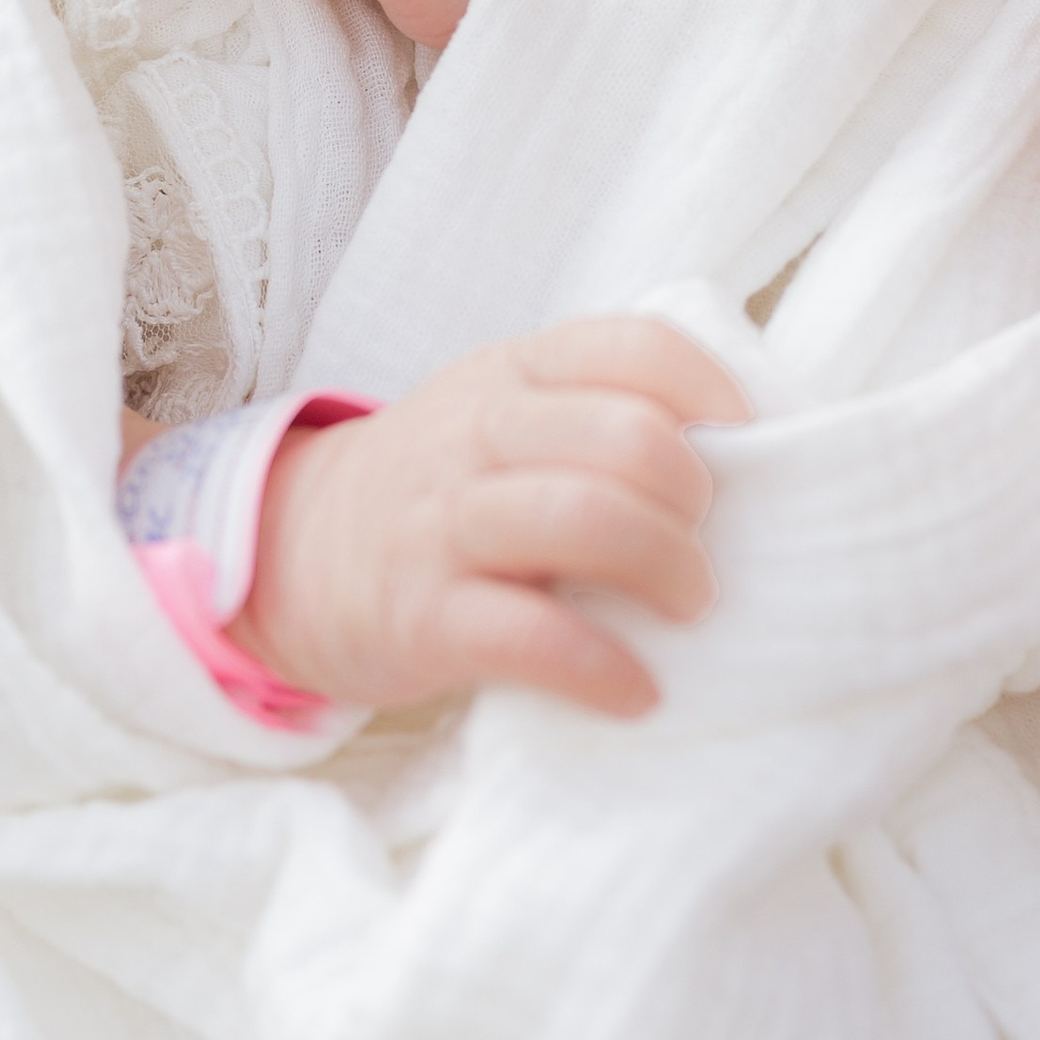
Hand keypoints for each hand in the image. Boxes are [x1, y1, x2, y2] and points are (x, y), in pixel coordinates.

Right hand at [234, 316, 747, 716]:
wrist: (289, 554)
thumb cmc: (439, 491)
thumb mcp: (499, 417)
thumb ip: (593, 415)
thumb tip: (748, 462)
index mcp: (513, 372)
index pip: (635, 347)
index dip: (714, 396)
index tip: (750, 455)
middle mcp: (478, 431)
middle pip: (627, 437)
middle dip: (695, 502)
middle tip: (703, 549)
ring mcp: (445, 522)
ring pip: (585, 517)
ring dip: (665, 569)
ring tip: (686, 609)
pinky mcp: (423, 616)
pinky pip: (532, 635)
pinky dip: (604, 670)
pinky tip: (637, 692)